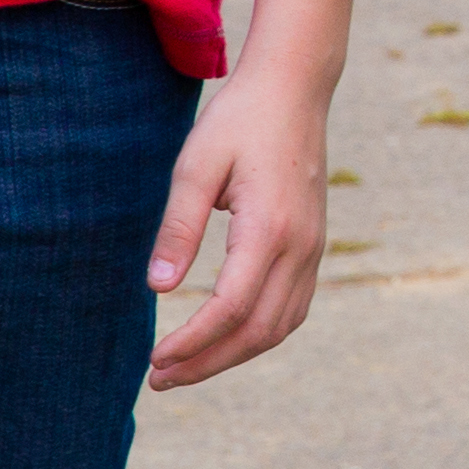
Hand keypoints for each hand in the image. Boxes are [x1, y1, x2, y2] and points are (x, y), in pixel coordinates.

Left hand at [144, 67, 333, 388]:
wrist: (294, 89)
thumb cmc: (239, 121)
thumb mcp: (195, 166)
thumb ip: (178, 228)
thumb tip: (157, 288)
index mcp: (270, 228)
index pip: (231, 307)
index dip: (192, 342)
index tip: (154, 360)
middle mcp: (300, 246)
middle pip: (258, 330)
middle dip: (208, 362)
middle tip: (160, 379)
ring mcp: (314, 247)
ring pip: (280, 325)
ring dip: (233, 354)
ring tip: (187, 367)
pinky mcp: (314, 245)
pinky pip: (293, 307)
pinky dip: (259, 334)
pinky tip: (227, 337)